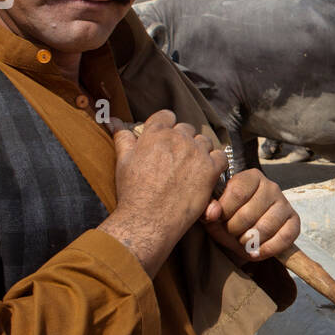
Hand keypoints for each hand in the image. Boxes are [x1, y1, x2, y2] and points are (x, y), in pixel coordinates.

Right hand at [99, 110, 227, 275]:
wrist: (148, 219)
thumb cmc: (133, 192)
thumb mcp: (123, 161)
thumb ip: (123, 137)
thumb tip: (114, 120)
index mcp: (156, 132)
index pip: (167, 115)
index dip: (167, 126)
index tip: (166, 141)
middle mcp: (178, 138)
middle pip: (187, 129)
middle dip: (183, 140)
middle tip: (177, 160)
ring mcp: (196, 152)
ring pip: (204, 141)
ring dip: (200, 151)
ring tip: (191, 168)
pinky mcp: (210, 169)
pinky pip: (221, 157)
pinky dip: (216, 163)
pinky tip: (207, 174)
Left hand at [202, 169, 299, 261]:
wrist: (242, 232)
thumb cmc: (227, 218)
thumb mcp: (213, 212)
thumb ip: (207, 209)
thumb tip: (213, 213)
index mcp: (251, 177)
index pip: (237, 192)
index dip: (224, 211)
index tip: (217, 220)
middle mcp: (271, 186)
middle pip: (249, 212)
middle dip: (234, 230)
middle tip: (230, 233)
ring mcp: (284, 203)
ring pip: (266, 226)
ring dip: (249, 241)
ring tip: (242, 242)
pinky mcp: (294, 221)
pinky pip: (285, 237)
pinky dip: (268, 249)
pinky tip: (256, 251)